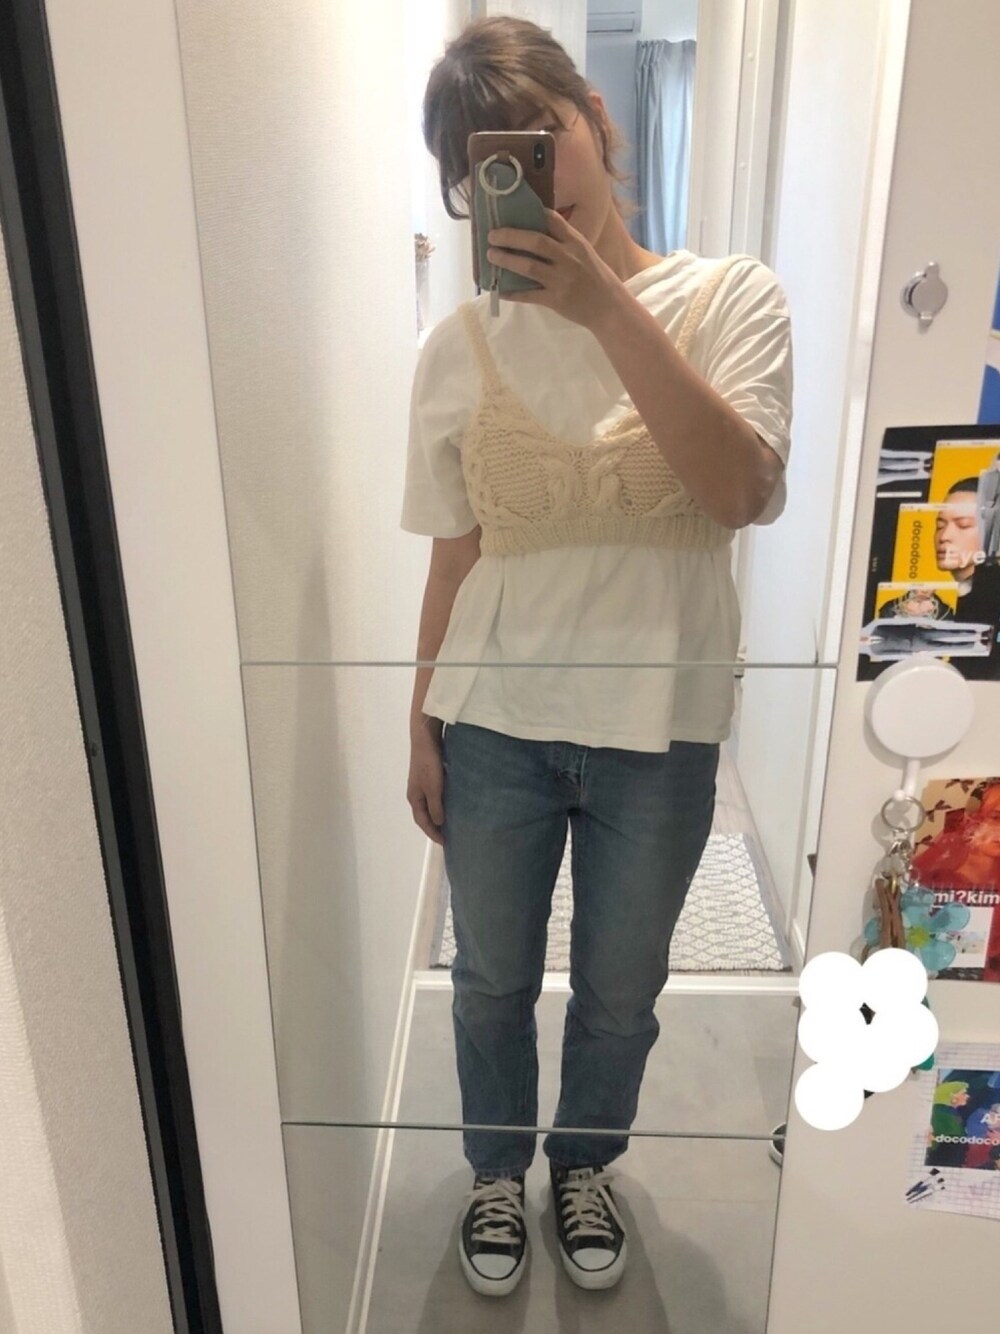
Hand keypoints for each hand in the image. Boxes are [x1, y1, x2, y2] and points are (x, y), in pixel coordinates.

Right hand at [407, 728, 445, 845]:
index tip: (445, 843)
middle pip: (424, 814)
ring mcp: (422, 784)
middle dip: (434, 826)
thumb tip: (438, 823)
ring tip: (451, 822)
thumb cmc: (428, 764)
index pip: (422, 822)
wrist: (426, 738)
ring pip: (430, 804)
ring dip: (438, 814)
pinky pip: (435, 795)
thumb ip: (436, 806)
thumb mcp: (433, 788)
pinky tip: (451, 802)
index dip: (433, 833)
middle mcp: (416, 792)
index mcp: (414, 798)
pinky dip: (441, 803)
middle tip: (448, 836)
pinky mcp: (429, 775)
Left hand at [485, 208, 623, 330]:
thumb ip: (564, 243)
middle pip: (536, 241)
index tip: (513, 210)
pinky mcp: (556, 300)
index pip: (552, 220)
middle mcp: (568, 258)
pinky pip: (529, 295)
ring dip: (507, 260)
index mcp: (576, 243)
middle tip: (492, 235)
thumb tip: (534, 231)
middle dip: (511, 236)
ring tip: (491, 255)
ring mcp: (561, 279)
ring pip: (529, 266)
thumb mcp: (584, 253)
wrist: (610, 307)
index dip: (532, 213)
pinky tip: (499, 289)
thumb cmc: (595, 277)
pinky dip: (512, 292)